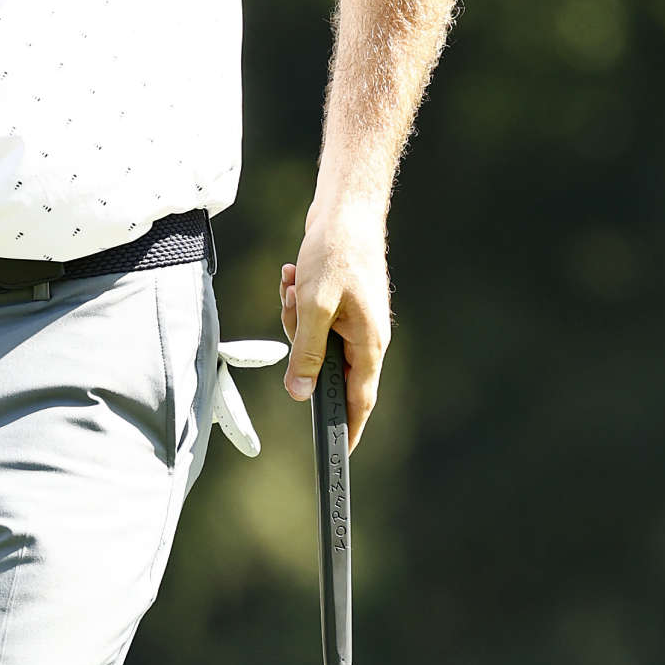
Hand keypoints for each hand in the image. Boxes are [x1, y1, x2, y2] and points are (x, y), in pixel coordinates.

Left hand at [279, 202, 389, 446]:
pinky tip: (295, 276)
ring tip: (296, 282)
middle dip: (300, 346)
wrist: (345, 210)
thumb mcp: (313, 307)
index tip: (340, 454)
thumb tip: (299, 392)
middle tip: (295, 309)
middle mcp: (366, 337)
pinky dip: (297, 303)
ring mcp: (353, 321)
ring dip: (295, 317)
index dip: (349, 429)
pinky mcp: (340, 306)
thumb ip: (307, 353)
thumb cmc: (335, 253)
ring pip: (313, 342)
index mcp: (369, 344)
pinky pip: (311, 321)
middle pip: (326, 368)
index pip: (360, 400)